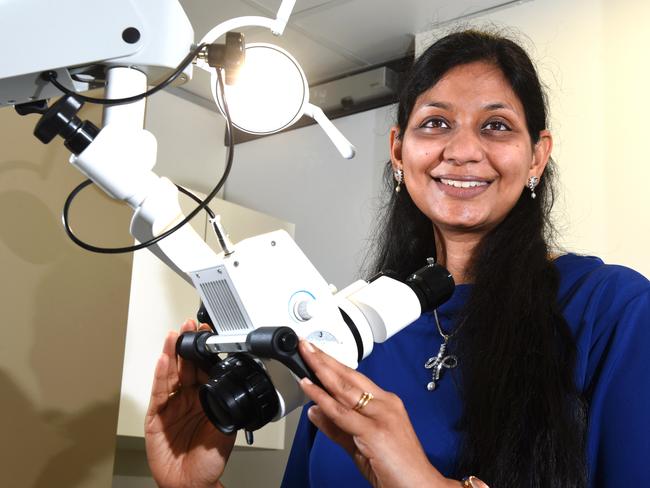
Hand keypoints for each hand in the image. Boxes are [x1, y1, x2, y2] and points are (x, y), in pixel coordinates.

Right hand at [145, 319, 234, 487]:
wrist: (189, 484)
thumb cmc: (207, 461)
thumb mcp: (225, 430)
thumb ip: (227, 408)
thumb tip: (236, 388)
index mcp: (206, 398)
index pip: (204, 368)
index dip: (206, 350)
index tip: (208, 332)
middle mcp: (187, 398)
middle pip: (185, 365)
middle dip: (187, 344)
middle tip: (189, 324)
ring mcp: (171, 405)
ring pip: (170, 374)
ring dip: (172, 353)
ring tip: (174, 335)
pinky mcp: (155, 416)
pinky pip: (158, 392)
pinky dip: (160, 376)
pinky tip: (163, 360)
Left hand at [298, 340, 459, 487]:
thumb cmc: (399, 470)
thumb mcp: (361, 445)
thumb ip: (337, 428)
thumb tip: (314, 411)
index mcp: (387, 404)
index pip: (355, 378)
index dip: (333, 365)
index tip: (316, 355)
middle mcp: (386, 405)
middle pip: (349, 376)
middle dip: (325, 360)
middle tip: (306, 346)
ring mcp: (381, 416)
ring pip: (344, 388)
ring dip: (321, 370)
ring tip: (306, 357)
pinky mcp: (374, 431)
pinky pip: (342, 412)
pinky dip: (323, 397)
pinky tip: (310, 387)